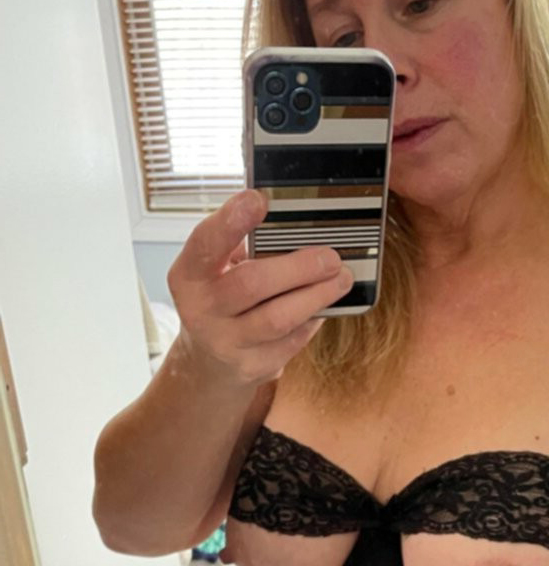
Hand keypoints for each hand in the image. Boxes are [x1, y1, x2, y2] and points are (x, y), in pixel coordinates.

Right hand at [166, 188, 354, 391]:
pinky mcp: (253, 366)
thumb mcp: (217, 270)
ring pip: (279, 318)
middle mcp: (202, 310)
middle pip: (252, 284)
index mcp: (189, 275)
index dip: (232, 220)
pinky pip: (292, 340)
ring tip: (341, 278)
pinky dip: (312, 319)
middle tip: (330, 256)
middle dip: (298, 267)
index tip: (259, 199)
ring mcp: (227, 342)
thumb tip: (294, 219)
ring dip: (316, 295)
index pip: (206, 243)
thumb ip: (243, 245)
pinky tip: (324, 304)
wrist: (209, 361)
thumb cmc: (221, 299)